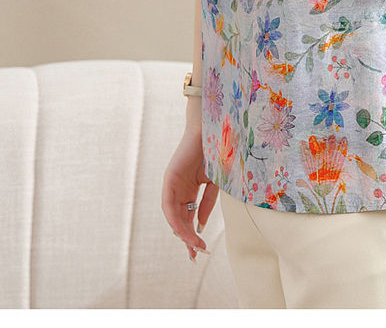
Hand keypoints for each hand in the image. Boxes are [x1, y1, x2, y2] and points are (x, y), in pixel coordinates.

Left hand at [161, 114, 218, 262]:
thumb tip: (200, 225)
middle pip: (180, 220)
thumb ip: (207, 203)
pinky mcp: (169, 178)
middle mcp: (178, 190)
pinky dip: (175, 219)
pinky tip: (183, 230)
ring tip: (193, 245)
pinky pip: (168, 205)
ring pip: (173, 216)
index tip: (201, 251)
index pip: (189, 218)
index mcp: (189, 190)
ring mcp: (172, 184)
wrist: (213, 130)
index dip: (193, 235)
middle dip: (187, 239)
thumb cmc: (216, 153)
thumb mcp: (214, 184)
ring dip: (183, 233)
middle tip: (196, 255)